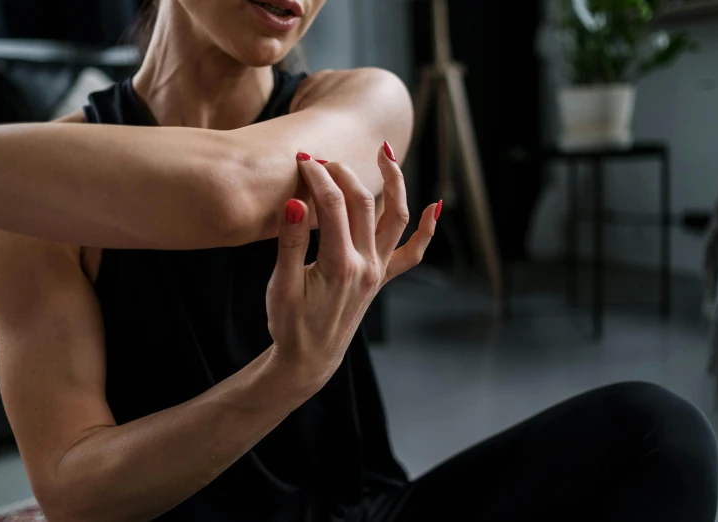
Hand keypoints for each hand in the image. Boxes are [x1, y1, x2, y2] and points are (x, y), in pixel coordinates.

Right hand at [266, 145, 440, 386]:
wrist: (309, 359)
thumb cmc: (290, 324)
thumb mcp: (282, 285)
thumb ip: (291, 242)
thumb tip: (295, 201)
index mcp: (340, 266)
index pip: (332, 204)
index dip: (317, 176)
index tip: (301, 160)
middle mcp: (367, 266)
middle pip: (363, 202)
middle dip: (342, 173)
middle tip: (319, 159)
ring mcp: (378, 272)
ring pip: (396, 217)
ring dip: (394, 183)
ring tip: (386, 153)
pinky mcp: (381, 278)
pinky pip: (412, 252)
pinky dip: (427, 229)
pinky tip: (435, 206)